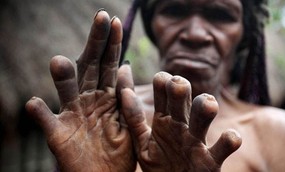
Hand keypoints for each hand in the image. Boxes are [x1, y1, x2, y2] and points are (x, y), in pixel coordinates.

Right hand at [25, 10, 135, 171]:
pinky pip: (45, 121)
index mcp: (107, 97)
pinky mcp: (58, 135)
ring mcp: (73, 116)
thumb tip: (125, 67)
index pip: (109, 65)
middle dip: (96, 43)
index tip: (116, 22)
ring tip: (59, 62)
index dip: (112, 44)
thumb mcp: (127, 122)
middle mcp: (89, 101)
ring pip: (66, 91)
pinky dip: (39, 112)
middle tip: (101, 17)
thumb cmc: (118, 152)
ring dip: (62, 77)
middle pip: (91, 67)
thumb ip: (124, 97)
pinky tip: (35, 103)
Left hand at [121, 72, 241, 171]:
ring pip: (204, 115)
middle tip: (177, 86)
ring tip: (208, 104)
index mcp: (164, 119)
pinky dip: (230, 140)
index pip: (163, 89)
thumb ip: (133, 117)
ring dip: (205, 106)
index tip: (161, 80)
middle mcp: (181, 125)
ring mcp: (197, 141)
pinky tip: (230, 137)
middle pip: (183, 96)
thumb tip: (124, 90)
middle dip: (180, 87)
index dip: (162, 81)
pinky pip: (225, 146)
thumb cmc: (160, 166)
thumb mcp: (141, 142)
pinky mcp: (211, 160)